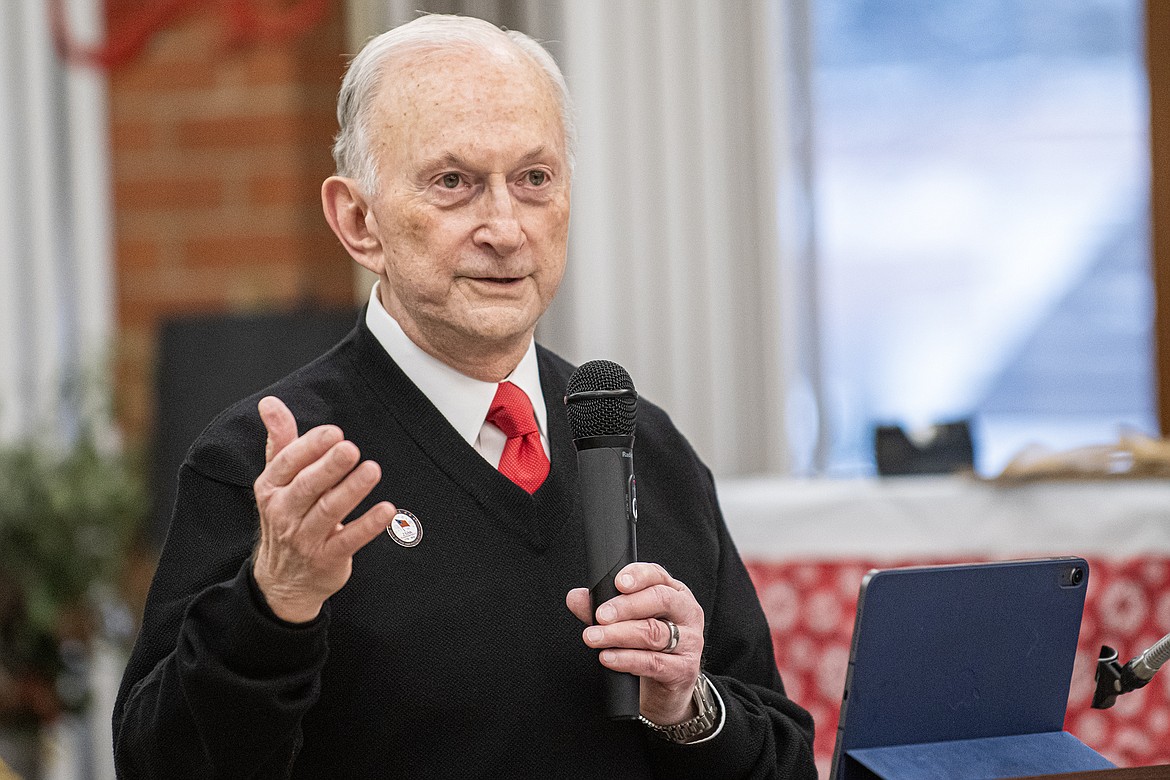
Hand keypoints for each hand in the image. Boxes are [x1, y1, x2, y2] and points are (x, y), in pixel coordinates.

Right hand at [252, 396, 393, 622]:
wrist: (282, 581)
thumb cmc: (286, 517)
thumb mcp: (277, 480)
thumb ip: (280, 441)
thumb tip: (269, 403)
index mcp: (272, 488)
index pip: (288, 464)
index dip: (310, 447)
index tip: (333, 433)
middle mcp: (284, 512)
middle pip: (307, 486)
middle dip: (329, 467)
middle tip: (350, 448)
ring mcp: (305, 538)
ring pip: (328, 511)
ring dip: (351, 491)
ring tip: (372, 470)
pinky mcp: (327, 558)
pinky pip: (348, 540)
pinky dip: (368, 526)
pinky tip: (387, 510)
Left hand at [566, 562, 704, 724]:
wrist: (666, 688)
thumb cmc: (649, 646)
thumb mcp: (628, 622)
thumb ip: (602, 608)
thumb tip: (576, 598)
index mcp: (673, 592)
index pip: (657, 575)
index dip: (637, 576)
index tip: (618, 583)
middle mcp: (686, 612)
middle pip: (660, 600)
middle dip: (626, 606)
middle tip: (600, 615)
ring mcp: (689, 641)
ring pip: (654, 633)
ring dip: (619, 635)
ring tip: (594, 638)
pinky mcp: (684, 669)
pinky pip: (654, 662)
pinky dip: (628, 660)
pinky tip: (609, 658)